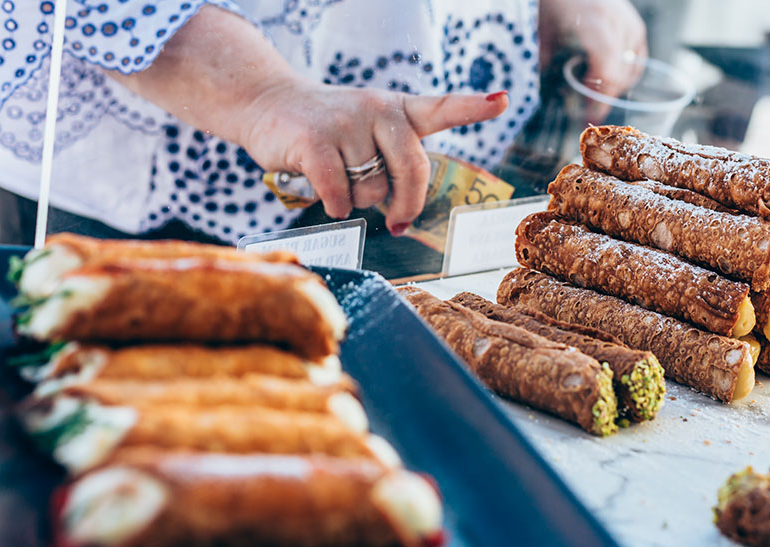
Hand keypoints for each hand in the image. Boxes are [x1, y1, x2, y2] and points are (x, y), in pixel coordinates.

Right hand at [239, 82, 508, 233]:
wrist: (266, 104)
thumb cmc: (326, 130)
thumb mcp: (367, 133)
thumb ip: (393, 163)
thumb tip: (404, 218)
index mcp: (397, 109)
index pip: (441, 107)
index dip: (474, 106)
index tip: (503, 100)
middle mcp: (378, 110)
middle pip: (414, 170)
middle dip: (408, 204)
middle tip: (400, 222)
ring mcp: (346, 123)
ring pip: (373, 190)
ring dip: (358, 200)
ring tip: (338, 177)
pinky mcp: (315, 142)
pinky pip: (340, 195)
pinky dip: (335, 206)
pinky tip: (325, 194)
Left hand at [540, 0, 647, 98]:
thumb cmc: (554, 1)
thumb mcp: (542, 27)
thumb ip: (544, 57)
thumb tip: (542, 90)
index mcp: (594, 22)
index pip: (609, 68)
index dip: (602, 96)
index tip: (590, 115)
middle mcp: (618, 21)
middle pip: (620, 74)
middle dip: (603, 96)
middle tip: (586, 108)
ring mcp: (630, 22)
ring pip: (631, 70)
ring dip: (614, 86)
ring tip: (593, 91)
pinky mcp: (635, 24)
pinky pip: (638, 60)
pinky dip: (626, 74)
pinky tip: (609, 79)